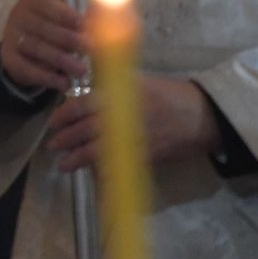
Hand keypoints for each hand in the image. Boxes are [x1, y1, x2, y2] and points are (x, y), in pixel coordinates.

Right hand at [0, 0, 88, 91]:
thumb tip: (104, 19)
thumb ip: (83, 20)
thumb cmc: (54, 28)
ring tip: (82, 70)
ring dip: (61, 60)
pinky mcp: (8, 59)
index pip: (48, 5)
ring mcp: (10, 37)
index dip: (66, 15)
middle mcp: (17, 15)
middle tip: (89, 49)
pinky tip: (65, 83)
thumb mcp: (65, 18)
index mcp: (33, 0)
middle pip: (43, 28)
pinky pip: (28, 69)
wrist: (25, 49)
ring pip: (37, 49)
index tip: (84, 25)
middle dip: (68, 39)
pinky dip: (48, 77)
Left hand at [46, 77, 222, 173]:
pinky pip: (119, 165)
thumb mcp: (139, 82)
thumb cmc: (171, 95)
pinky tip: (92, 176)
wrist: (204, 114)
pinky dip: (103, 172)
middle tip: (53, 145)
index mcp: (121, 94)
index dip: (63, 115)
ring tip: (63, 164)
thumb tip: (85, 97)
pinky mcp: (146, 155)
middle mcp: (124, 115)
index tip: (53, 123)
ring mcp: (134, 137)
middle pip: (84, 129)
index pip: (81, 105)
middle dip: (65, 139)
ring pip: (97, 150)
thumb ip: (113, 89)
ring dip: (77, 158)